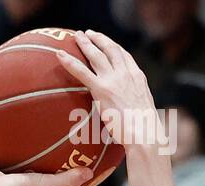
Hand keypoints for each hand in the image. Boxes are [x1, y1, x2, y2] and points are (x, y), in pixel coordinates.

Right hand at [0, 164, 90, 185]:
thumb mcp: (44, 185)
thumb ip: (66, 180)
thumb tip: (89, 174)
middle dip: (63, 185)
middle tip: (76, 172)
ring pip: (36, 180)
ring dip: (46, 171)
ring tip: (57, 157)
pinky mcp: (8, 177)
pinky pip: (22, 168)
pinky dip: (29, 160)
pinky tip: (34, 148)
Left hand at [53, 30, 155, 147]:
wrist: (144, 132)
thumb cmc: (144, 131)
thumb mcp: (143, 112)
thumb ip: (133, 106)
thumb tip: (127, 116)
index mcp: (137, 77)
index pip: (125, 56)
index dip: (114, 47)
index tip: (107, 43)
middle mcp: (126, 73)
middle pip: (111, 49)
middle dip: (99, 39)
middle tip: (89, 34)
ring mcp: (114, 80)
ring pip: (97, 55)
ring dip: (85, 43)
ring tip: (77, 36)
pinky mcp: (102, 89)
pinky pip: (82, 72)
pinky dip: (70, 62)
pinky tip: (60, 55)